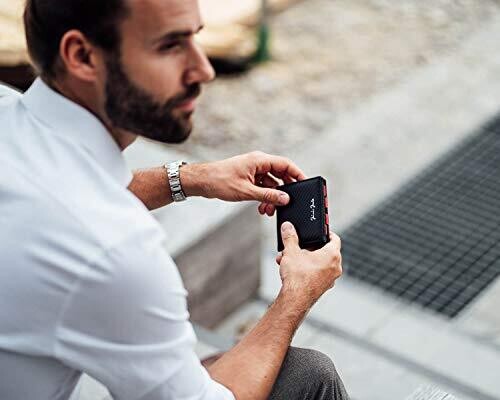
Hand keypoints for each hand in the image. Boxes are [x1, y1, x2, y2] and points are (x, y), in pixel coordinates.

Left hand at [185, 151, 305, 213]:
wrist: (201, 182)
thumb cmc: (220, 181)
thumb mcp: (247, 191)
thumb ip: (268, 195)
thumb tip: (285, 199)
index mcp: (259, 160)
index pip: (286, 164)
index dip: (297, 174)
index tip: (305, 184)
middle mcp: (258, 162)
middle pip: (280, 174)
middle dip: (284, 190)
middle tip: (287, 203)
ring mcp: (253, 170)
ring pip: (271, 183)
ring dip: (272, 196)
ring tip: (269, 210)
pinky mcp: (248, 177)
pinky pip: (262, 186)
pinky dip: (264, 197)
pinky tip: (262, 208)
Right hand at [276, 222, 341, 303]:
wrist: (295, 300)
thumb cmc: (298, 276)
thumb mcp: (291, 251)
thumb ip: (289, 237)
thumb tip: (287, 227)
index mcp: (332, 255)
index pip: (335, 238)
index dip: (326, 232)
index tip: (319, 231)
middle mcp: (335, 267)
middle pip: (324, 251)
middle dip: (308, 248)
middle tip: (297, 247)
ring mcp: (331, 279)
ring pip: (319, 263)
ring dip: (305, 259)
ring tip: (289, 259)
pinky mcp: (324, 287)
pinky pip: (317, 274)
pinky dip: (307, 270)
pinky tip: (292, 270)